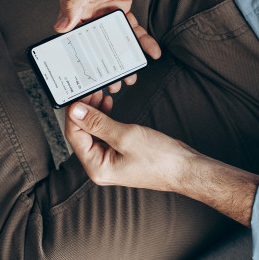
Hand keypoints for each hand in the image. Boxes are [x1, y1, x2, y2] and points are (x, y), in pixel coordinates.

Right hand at [54, 0, 162, 93]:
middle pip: (95, 43)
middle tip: (112, 84)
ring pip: (114, 39)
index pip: (73, 37)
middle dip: (104, 65)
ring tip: (131, 76)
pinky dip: (141, 40)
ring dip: (124, 57)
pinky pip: (131, 29)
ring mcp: (105, 10)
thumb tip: (59, 28)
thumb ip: (73, 5)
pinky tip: (152, 52)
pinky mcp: (122, 7)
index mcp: (74, 6)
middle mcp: (87, 10)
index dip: (80, 59)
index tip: (87, 78)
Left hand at [62, 97, 197, 191]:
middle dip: (84, 111)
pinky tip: (107, 105)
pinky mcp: (119, 153)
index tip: (78, 95)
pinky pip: (105, 134)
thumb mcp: (125, 136)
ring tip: (98, 94)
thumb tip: (76, 112)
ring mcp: (109, 160)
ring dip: (94, 112)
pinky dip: (104, 119)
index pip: (74, 137)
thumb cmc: (160, 159)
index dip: (74, 114)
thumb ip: (98, 123)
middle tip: (90, 91)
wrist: (184, 168)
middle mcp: (99, 167)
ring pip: (93, 132)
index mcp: (96, 168)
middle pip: (81, 134)